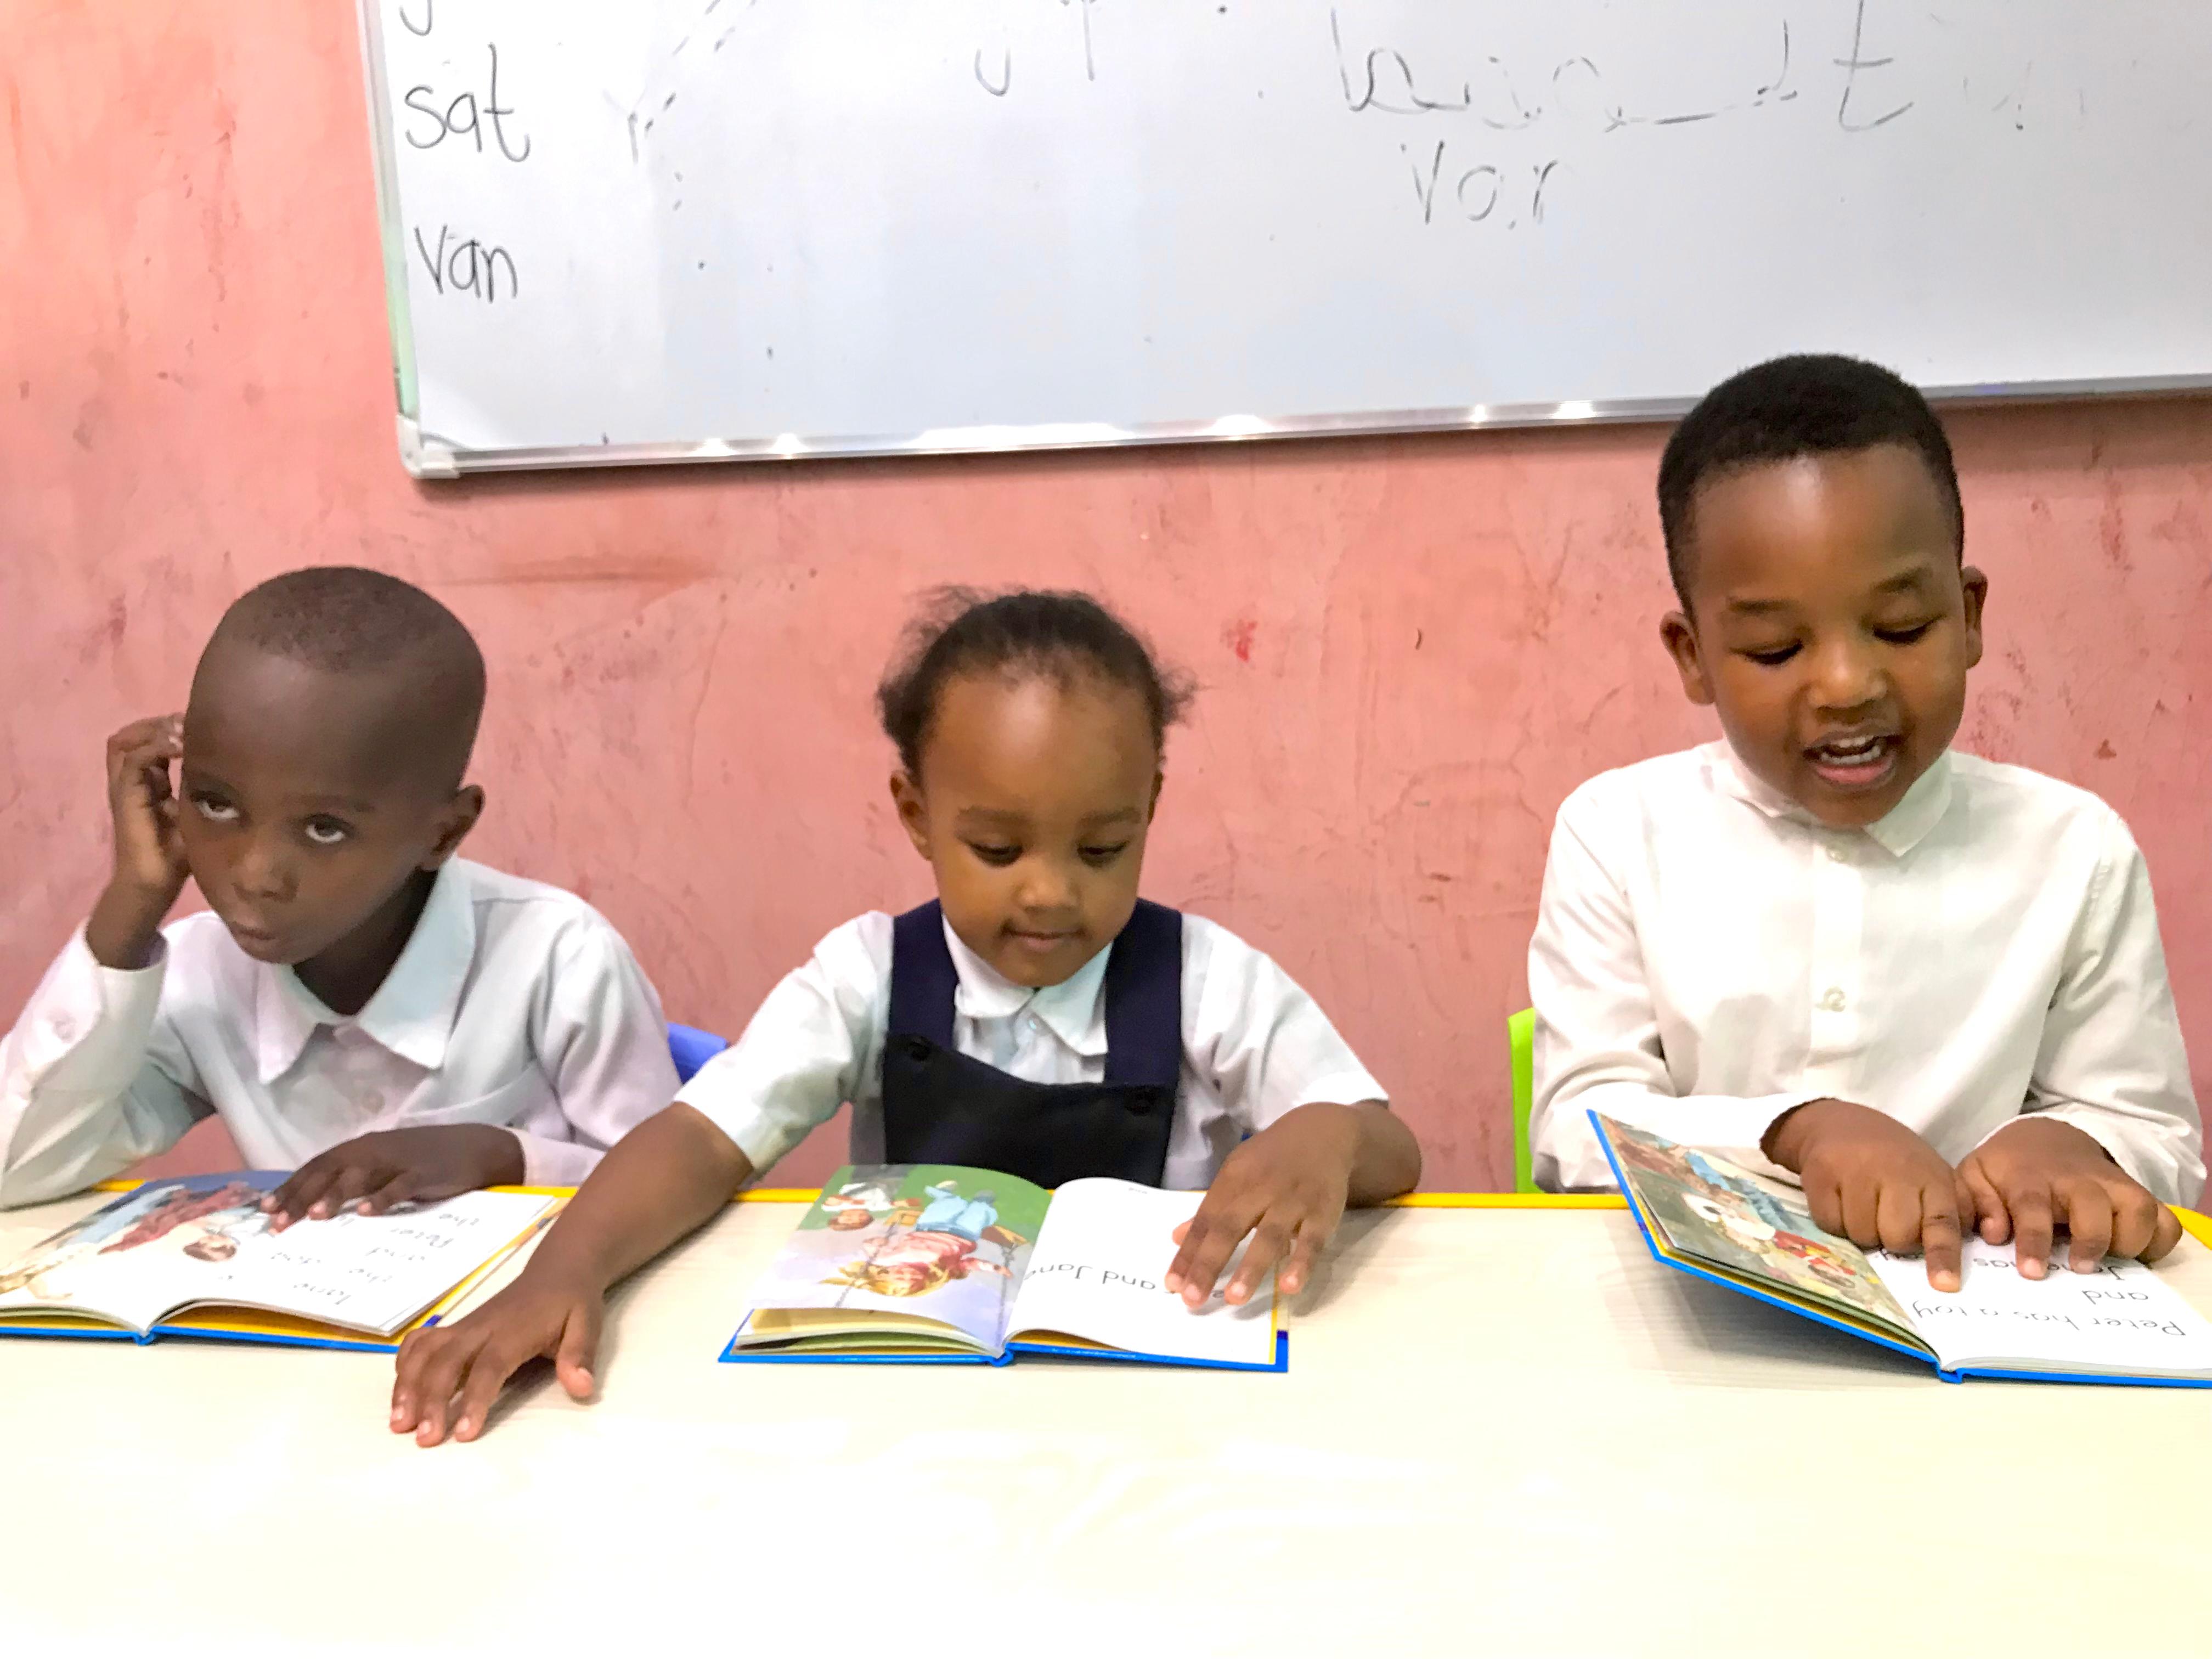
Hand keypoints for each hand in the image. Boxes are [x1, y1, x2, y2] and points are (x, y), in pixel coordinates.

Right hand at [85, 715, 189, 969]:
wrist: (154, 884)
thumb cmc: (179, 854)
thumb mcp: (200, 813)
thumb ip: (210, 791)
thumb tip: (245, 773)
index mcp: (150, 782)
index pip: (153, 741)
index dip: (172, 727)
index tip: (206, 724)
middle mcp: (133, 780)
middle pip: (133, 733)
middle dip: (160, 722)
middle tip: (190, 720)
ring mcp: (125, 787)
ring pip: (125, 740)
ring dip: (154, 729)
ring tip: (184, 728)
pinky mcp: (125, 797)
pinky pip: (134, 761)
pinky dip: (155, 747)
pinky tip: (181, 745)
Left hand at [263, 1125, 525, 1229]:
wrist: (473, 1147)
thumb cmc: (423, 1160)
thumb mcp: (383, 1166)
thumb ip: (354, 1180)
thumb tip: (312, 1206)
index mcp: (359, 1149)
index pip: (316, 1167)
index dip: (290, 1187)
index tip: (263, 1211)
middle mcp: (372, 1150)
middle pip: (329, 1172)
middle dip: (301, 1197)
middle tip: (277, 1223)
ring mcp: (397, 1161)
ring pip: (359, 1176)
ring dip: (335, 1195)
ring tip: (315, 1216)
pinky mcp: (422, 1172)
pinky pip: (398, 1186)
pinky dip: (381, 1199)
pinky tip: (366, 1213)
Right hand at [391, 1270, 602, 1445]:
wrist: (558, 1270)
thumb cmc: (572, 1304)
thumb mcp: (587, 1326)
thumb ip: (579, 1357)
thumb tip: (581, 1388)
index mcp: (515, 1331)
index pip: (489, 1367)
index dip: (475, 1400)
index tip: (462, 1434)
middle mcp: (482, 1327)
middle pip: (447, 1361)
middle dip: (431, 1400)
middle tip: (423, 1439)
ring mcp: (465, 1326)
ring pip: (426, 1351)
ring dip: (408, 1385)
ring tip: (398, 1423)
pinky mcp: (456, 1327)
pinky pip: (422, 1341)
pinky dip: (405, 1363)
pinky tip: (400, 1392)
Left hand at [1163, 1102, 1363, 1308]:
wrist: (1323, 1132)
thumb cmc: (1272, 1159)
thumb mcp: (1237, 1173)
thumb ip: (1211, 1208)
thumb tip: (1177, 1237)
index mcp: (1234, 1179)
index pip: (1205, 1219)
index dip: (1188, 1252)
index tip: (1172, 1283)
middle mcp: (1260, 1188)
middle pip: (1229, 1228)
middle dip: (1208, 1264)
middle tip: (1191, 1299)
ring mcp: (1292, 1200)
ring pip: (1269, 1236)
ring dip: (1250, 1268)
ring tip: (1233, 1299)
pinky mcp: (1323, 1212)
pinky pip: (1311, 1241)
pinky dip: (1300, 1263)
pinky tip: (1289, 1287)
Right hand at [1764, 1099, 1972, 1290]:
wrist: (1840, 1124)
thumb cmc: (1895, 1159)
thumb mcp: (1934, 1174)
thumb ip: (1958, 1207)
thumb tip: (1979, 1239)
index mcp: (1931, 1177)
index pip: (1942, 1222)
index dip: (1942, 1255)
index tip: (1944, 1284)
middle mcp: (1895, 1173)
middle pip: (1897, 1238)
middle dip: (1893, 1239)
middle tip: (1887, 1219)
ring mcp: (1856, 1172)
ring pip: (1862, 1236)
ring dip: (1862, 1231)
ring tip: (1862, 1206)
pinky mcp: (1821, 1175)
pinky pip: (1830, 1224)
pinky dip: (1834, 1220)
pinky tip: (1839, 1199)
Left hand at [1958, 1116, 2181, 1277]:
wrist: (2046, 1138)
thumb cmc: (2008, 1168)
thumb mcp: (1977, 1175)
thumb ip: (1977, 1203)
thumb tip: (1993, 1234)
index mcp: (2030, 1179)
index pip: (2033, 1207)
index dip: (2034, 1240)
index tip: (2033, 1272)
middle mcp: (2077, 1181)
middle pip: (2094, 1204)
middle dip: (2092, 1239)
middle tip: (2080, 1268)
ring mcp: (2113, 1187)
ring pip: (2140, 1207)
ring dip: (2132, 1239)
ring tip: (2112, 1259)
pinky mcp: (2138, 1197)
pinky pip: (2166, 1219)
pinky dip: (2162, 1241)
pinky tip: (2139, 1256)